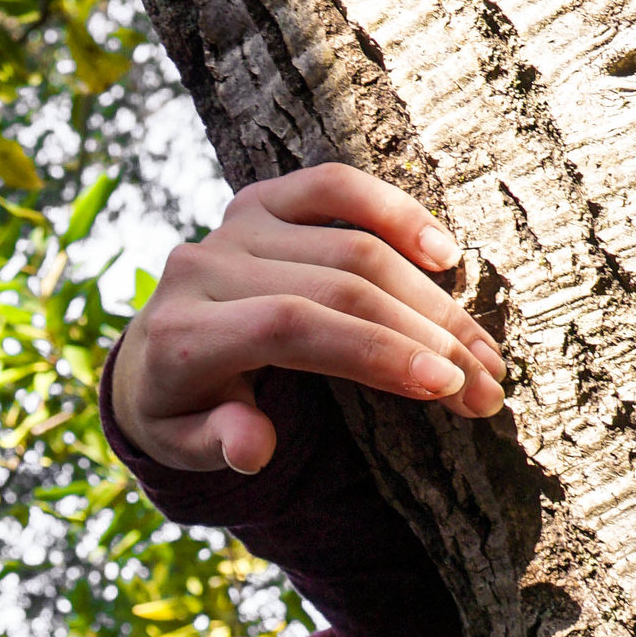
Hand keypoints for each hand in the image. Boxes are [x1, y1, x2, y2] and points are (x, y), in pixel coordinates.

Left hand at [109, 163, 505, 475]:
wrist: (149, 359)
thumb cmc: (181, 412)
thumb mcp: (182, 449)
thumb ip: (217, 445)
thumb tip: (253, 448)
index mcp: (181, 335)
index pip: (290, 327)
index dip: (372, 351)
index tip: (444, 388)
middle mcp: (202, 268)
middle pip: (335, 287)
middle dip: (423, 338)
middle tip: (486, 387)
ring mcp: (232, 227)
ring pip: (353, 246)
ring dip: (431, 298)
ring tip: (484, 352)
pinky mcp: (259, 201)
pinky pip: (336, 188)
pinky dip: (395, 213)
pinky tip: (445, 256)